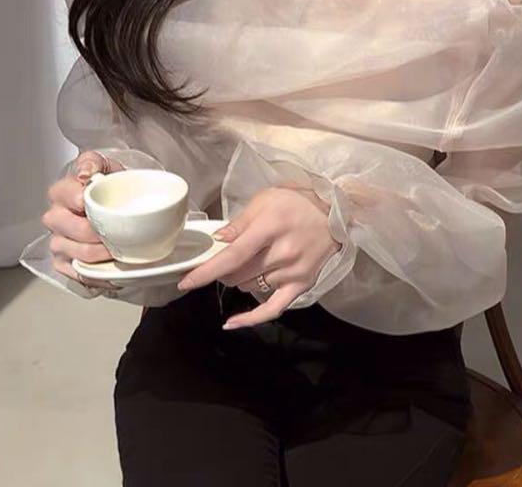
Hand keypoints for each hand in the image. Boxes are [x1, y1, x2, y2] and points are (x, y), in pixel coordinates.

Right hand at [41, 150, 124, 287]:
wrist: (118, 205)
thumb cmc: (110, 186)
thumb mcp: (105, 166)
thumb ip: (93, 163)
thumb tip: (86, 174)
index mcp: (62, 192)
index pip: (66, 195)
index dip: (82, 201)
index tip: (99, 204)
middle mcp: (55, 217)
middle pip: (72, 228)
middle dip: (98, 232)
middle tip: (120, 232)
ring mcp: (58, 241)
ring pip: (76, 252)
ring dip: (101, 254)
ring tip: (121, 250)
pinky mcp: (64, 262)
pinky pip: (76, 273)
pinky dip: (97, 274)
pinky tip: (112, 269)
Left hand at [177, 185, 341, 328]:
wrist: (335, 211)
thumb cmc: (297, 202)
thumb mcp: (266, 199)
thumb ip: (240, 221)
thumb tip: (218, 241)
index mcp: (270, 228)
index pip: (233, 256)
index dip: (207, 271)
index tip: (185, 281)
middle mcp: (282, 253)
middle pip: (237, 274)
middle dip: (223, 270)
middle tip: (226, 258)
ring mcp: (293, 272)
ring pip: (249, 287)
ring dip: (239, 279)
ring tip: (248, 263)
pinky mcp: (302, 284)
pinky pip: (273, 308)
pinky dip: (251, 319)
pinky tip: (232, 323)